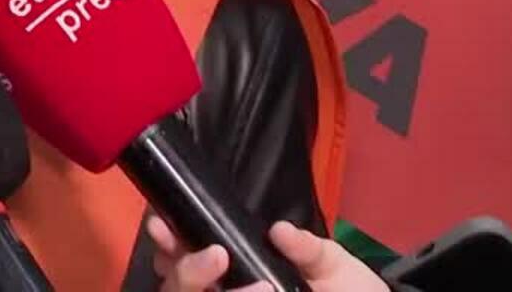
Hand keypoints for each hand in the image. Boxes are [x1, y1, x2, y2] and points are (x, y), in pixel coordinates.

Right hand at [149, 217, 386, 291]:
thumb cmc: (347, 290)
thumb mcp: (330, 264)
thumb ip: (305, 247)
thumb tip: (278, 230)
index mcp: (232, 271)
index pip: (183, 257)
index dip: (168, 243)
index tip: (164, 225)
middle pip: (176, 287)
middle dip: (186, 270)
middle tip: (217, 256)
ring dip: (207, 286)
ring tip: (261, 288)